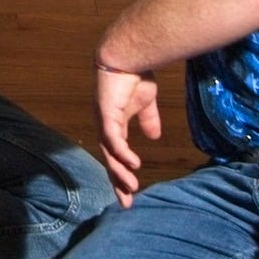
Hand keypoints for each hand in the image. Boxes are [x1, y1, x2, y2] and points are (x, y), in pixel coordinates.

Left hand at [95, 64, 160, 204]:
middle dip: (117, 183)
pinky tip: (132, 165)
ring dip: (120, 173)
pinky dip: (122, 154)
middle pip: (110, 161)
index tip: (131, 193)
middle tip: (127, 203)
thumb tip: (154, 137)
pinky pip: (113, 140)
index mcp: (114, 126)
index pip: (116, 156)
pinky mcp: (106, 115)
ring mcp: (104, 122)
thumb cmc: (135, 76)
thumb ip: (148, 120)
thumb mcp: (146, 103)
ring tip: (131, 188)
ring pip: (110, 155)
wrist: (127, 55)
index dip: (122, 174)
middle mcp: (106, 128)